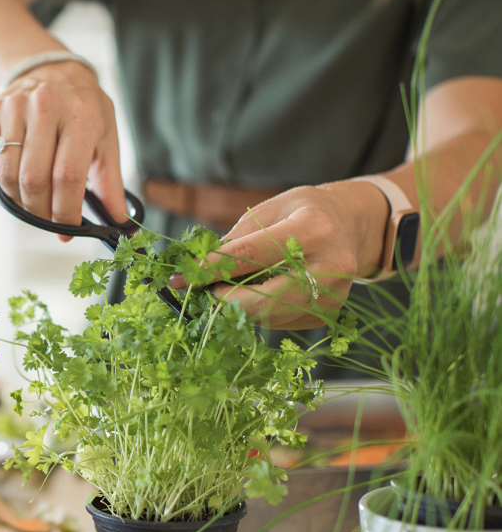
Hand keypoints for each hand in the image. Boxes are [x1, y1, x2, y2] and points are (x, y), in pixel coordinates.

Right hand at [0, 60, 127, 236]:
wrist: (51, 71)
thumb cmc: (83, 112)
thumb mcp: (106, 141)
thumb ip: (111, 185)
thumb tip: (121, 227)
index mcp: (81, 115)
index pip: (67, 177)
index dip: (65, 212)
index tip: (66, 230)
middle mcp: (46, 106)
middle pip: (33, 180)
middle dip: (40, 212)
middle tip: (48, 219)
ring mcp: (14, 106)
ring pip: (6, 174)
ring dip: (17, 199)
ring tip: (31, 199)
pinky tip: (8, 175)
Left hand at [170, 182, 388, 328]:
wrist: (353, 226)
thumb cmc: (305, 212)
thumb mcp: (271, 209)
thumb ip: (236, 239)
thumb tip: (195, 270)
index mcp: (312, 229)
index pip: (250, 256)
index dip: (210, 270)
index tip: (180, 278)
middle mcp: (330, 266)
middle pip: (261, 300)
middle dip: (223, 299)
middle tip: (205, 289)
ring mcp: (333, 295)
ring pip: (267, 316)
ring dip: (238, 307)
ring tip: (230, 286)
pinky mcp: (329, 314)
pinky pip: (279, 322)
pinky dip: (258, 311)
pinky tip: (259, 292)